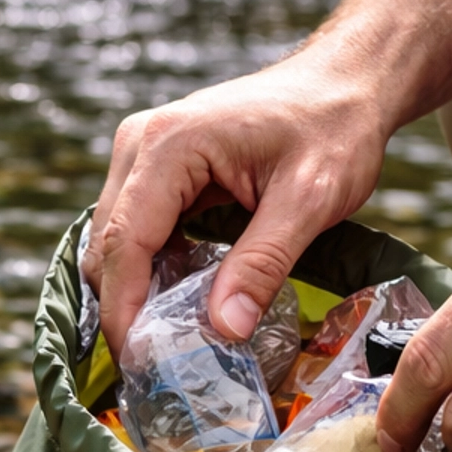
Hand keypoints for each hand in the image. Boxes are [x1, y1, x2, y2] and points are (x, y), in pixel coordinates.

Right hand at [84, 51, 388, 354]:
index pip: (123, 243)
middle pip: (105, 246)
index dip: (125, 310)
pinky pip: (135, 232)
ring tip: (170, 342)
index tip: (139, 363)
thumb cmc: (334, 128)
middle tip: (155, 368)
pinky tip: (183, 302)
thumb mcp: (311, 200)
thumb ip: (263, 263)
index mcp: (168, 145)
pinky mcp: (155, 169)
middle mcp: (139, 144)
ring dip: (135, 292)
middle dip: (124, 308)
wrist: (345, 83)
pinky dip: (151, 272)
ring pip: (112, 242)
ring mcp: (142, 154)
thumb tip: (223, 330)